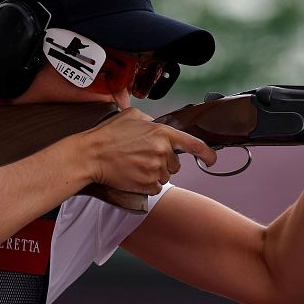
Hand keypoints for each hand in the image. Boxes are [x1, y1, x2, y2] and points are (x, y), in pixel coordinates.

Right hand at [80, 107, 216, 194]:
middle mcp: (163, 151)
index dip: (206, 153)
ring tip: (135, 164)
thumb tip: (155, 126)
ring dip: (155, 173)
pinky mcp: (148, 184)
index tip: (211, 159)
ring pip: (166, 176)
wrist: (91, 156)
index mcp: (162, 133)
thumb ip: (151, 120)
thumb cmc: (108, 135)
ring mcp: (156, 169)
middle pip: (176, 163)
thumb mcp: (132, 116)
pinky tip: (134, 175)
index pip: (193, 144)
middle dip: (164, 161)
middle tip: (142, 156)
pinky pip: (156, 187)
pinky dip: (148, 184)